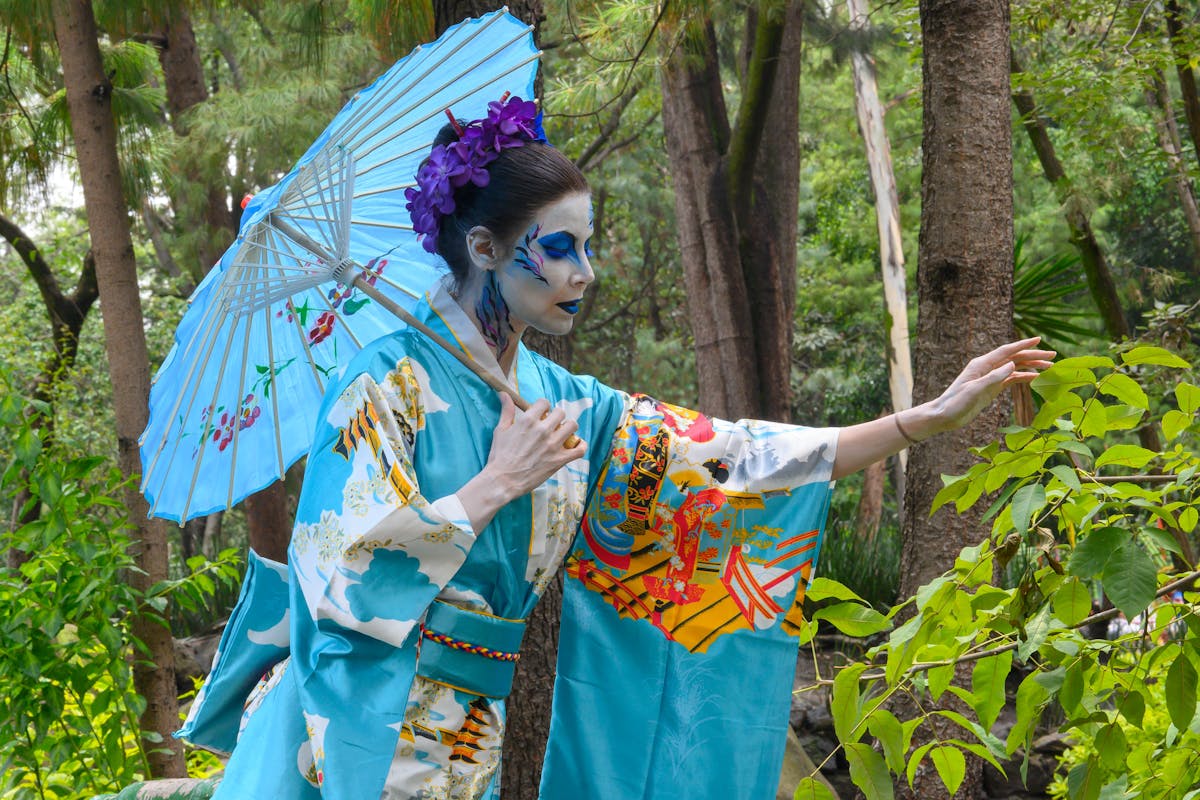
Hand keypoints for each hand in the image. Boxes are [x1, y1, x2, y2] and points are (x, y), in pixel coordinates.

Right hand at [481, 394, 586, 500]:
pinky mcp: (559, 460)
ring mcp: (553, 445)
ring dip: (569, 428)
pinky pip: (579, 450)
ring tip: (563, 433)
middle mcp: (542, 430)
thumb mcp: (500, 430)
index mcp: (528, 421)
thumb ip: (506, 411)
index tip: (541, 414)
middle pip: (560, 412)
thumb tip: (504, 394)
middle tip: (552, 425)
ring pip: (573, 426)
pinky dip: (581, 446)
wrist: (503, 481)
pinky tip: (576, 445)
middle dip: (557, 416)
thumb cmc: (499, 456)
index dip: (543, 407)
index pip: (544, 402)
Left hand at [925, 337, 1055, 435]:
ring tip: (1050, 366)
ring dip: (1032, 366)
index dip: (1023, 344)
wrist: (944, 416)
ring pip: (1015, 368)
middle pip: (1014, 357)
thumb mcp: (975, 390)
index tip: (1039, 339)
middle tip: (1053, 354)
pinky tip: (1037, 378)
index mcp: (982, 364)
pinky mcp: (992, 388)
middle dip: (1033, 355)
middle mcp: (987, 367)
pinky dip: (1024, 378)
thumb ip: (994, 377)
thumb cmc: (956, 402)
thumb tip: (1013, 364)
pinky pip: (1011, 380)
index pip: (1006, 351)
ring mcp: (990, 377)